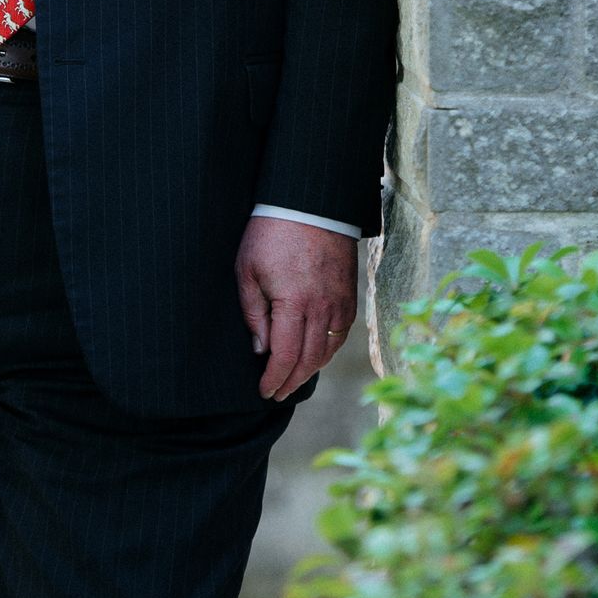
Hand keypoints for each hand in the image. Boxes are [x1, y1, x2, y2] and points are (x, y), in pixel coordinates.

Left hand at [235, 214, 356, 401]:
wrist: (310, 204)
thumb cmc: (271, 233)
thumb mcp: (247, 270)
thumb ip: (254, 313)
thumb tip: (260, 349)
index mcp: (294, 304)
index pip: (286, 356)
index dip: (274, 378)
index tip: (264, 391)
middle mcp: (322, 309)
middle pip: (309, 360)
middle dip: (291, 381)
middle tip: (277, 393)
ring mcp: (340, 303)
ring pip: (328, 350)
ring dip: (310, 370)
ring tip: (293, 379)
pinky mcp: (350, 295)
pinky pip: (340, 334)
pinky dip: (328, 350)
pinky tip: (315, 355)